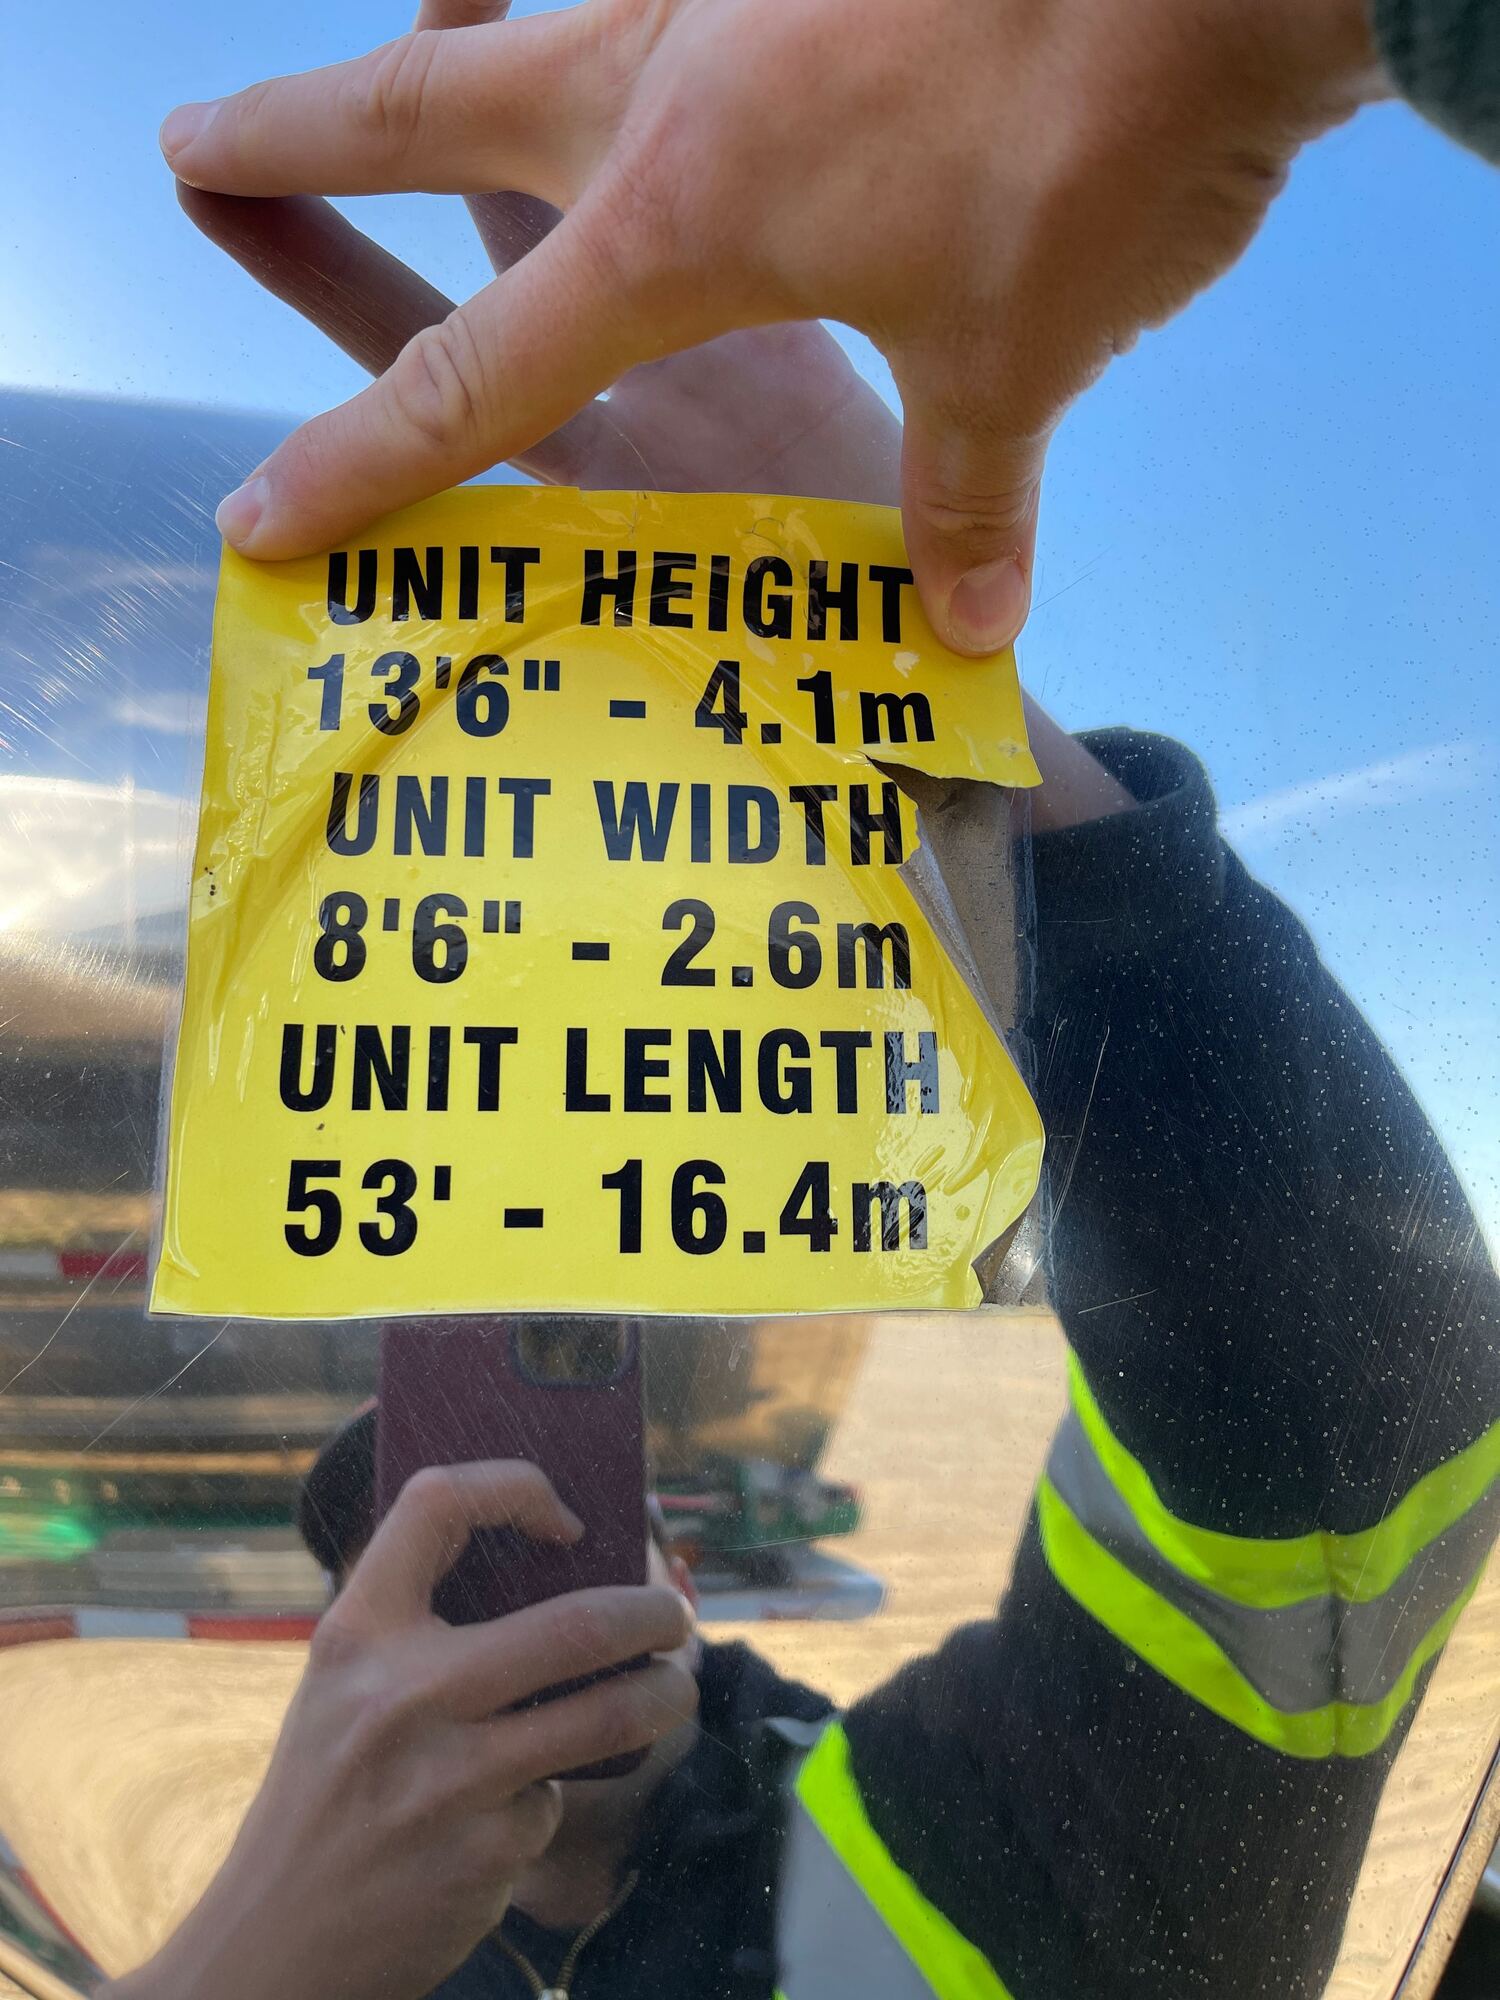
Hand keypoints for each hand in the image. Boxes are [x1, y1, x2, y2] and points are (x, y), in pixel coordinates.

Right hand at [107, 1461, 695, 1999]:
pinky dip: (550, 1798)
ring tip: (672, 1690)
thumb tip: (552, 1562)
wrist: (272, 1944)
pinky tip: (514, 1813)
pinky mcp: (487, 1853)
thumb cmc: (324, 1794)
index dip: (516, 1486)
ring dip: (664, 1697)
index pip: (437, 1503)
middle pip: (577, 1623)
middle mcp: (403, 1695)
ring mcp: (450, 1778)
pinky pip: (556, 1800)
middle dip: (652, 1614)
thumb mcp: (340, 1687)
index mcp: (356, 1634)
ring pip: (609, 1713)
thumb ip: (416, 1629)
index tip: (567, 1520)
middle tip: (672, 1616)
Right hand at [162, 0, 1378, 652]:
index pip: (475, 380)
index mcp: (676, 223)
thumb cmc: (1103, 154)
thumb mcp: (1023, 354)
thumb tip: (975, 625)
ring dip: (451, 18)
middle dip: (298, 133)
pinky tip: (641, 12)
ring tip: (417, 14)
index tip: (261, 518)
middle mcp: (663, 80)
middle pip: (423, 105)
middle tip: (199, 139)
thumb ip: (972, 491)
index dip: (359, 466)